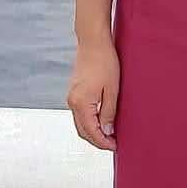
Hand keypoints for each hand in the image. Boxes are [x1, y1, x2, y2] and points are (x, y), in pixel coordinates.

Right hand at [66, 37, 119, 151]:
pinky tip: (100, 120)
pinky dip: (89, 121)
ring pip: (80, 123)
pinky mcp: (74, 91)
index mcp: (81, 103)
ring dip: (93, 131)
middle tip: (112, 143)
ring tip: (108, 133)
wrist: (93, 41)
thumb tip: (107, 132)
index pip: (92, 132)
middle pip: (83, 131)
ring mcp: (72, 96)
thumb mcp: (112, 90)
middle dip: (97, 140)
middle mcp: (72, 102)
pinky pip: (79, 114)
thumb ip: (109, 113)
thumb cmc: (103, 60)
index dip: (103, 142)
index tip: (114, 146)